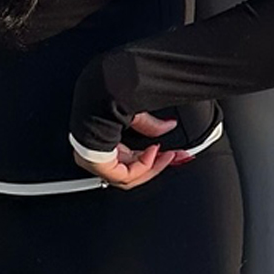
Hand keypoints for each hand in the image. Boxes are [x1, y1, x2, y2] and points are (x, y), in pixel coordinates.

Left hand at [72, 111, 189, 189]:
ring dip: (153, 166)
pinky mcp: (99, 166)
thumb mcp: (133, 112)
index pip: (131, 156)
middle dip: (159, 164)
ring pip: (131, 175)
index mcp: (104, 140)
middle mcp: (98, 153)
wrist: (96, 98)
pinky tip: (153, 154)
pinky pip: (126, 175)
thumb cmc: (106, 101)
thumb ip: (151, 124)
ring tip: (168, 155)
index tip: (172, 153)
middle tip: (177, 157)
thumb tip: (170, 125)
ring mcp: (97, 162)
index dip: (153, 157)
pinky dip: (143, 167)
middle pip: (133, 168)